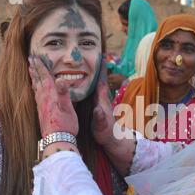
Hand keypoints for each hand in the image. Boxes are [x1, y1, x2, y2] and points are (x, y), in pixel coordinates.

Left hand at [28, 55, 77, 137]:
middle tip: (30, 59)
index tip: (35, 56)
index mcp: (51, 95)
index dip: (41, 66)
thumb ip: (64, 93)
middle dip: (34, 69)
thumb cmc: (65, 124)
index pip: (45, 77)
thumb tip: (61, 79)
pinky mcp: (42, 112)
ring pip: (36, 87)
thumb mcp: (68, 108)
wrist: (57, 140)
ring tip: (31, 70)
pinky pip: (37, 95)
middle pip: (38, 80)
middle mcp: (44, 98)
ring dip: (34, 77)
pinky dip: (36, 88)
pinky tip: (36, 90)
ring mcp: (42, 105)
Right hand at [92, 59, 135, 175]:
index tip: (102, 55)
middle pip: (98, 79)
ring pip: (94, 85)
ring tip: (86, 61)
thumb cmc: (107, 134)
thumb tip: (98, 110)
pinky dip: (88, 84)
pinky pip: (91, 92)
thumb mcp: (101, 126)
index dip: (102, 69)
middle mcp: (101, 99)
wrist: (113, 141)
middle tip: (94, 52)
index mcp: (101, 100)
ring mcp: (99, 102)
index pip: (102, 81)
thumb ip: (100, 118)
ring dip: (92, 73)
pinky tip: (82, 81)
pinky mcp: (96, 107)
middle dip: (96, 66)